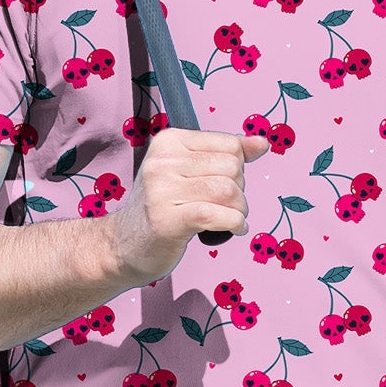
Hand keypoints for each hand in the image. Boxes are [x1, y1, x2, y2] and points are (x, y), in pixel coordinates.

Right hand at [103, 129, 266, 284]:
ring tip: (229, 219)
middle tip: (225, 206)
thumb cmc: (162, 208)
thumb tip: (262, 143)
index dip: (238, 168)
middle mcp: (163, 161)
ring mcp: (162, 190)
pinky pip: (217, 215)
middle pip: (232, 168)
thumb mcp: (190, 172)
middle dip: (239, 191)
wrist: (123, 245)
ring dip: (239, 210)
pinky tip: (233, 230)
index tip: (223, 184)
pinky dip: (234, 224)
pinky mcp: (167, 220)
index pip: (230, 145)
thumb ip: (226, 155)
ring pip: (228, 191)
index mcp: (169, 141)